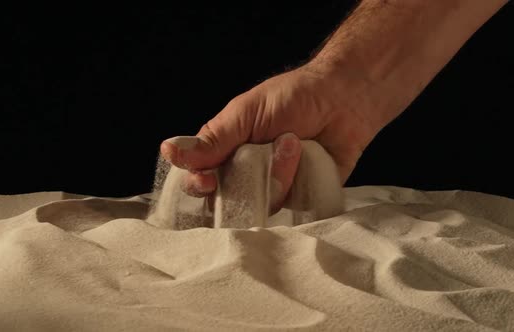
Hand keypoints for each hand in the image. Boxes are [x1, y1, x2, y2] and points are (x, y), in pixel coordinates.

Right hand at [160, 65, 378, 212]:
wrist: (345, 99)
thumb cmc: (293, 97)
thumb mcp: (245, 114)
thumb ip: (212, 140)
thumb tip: (168, 151)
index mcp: (225, 152)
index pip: (200, 182)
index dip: (200, 186)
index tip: (207, 181)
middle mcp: (246, 174)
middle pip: (229, 201)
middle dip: (249, 178)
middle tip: (269, 147)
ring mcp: (274, 188)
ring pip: (262, 205)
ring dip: (280, 172)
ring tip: (295, 142)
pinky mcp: (301, 197)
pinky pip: (291, 206)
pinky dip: (299, 181)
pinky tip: (309, 159)